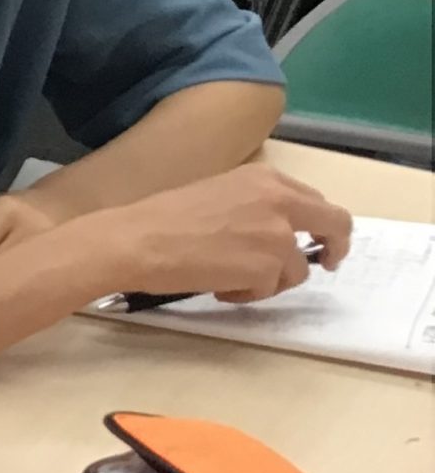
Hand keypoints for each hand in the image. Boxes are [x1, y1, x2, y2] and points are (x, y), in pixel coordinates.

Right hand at [89, 164, 353, 303]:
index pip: (315, 200)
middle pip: (335, 224)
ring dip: (271, 279)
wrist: (137, 241)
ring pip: (299, 268)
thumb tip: (276, 232)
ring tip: (231, 279)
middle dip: (334, 247)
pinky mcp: (268, 268)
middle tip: (327, 263)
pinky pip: (270, 289)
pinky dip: (248, 294)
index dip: (321, 223)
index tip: (317, 240)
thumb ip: (255, 205)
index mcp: (265, 179)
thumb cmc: (162, 219)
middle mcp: (280, 202)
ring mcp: (278, 236)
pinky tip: (218, 286)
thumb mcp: (218, 194)